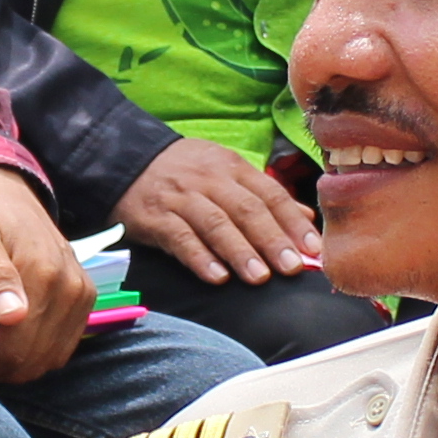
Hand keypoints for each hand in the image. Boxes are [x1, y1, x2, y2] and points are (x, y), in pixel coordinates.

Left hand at [0, 165, 92, 385]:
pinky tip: (10, 344)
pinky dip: (37, 353)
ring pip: (52, 357)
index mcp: (43, 273)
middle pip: (36, 358)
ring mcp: (81, 293)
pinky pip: (63, 345)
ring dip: (18, 365)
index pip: (17, 347)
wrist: (1, 190)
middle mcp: (71, 287)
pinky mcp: (83, 297)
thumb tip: (13, 316)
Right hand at [118, 136, 323, 290]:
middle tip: (293, 268)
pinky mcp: (155, 217)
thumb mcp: (224, 172)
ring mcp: (181, 198)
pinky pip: (180, 238)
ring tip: (260, 277)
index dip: (292, 222)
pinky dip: (200, 258)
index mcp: (232, 167)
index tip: (313, 249)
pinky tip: (217, 277)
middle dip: (272, 240)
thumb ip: (263, 196)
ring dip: (240, 251)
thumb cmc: (184, 172)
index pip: (270, 194)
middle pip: (247, 209)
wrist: (124, 160)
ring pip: (216, 223)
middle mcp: (209, 180)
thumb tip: (306, 220)